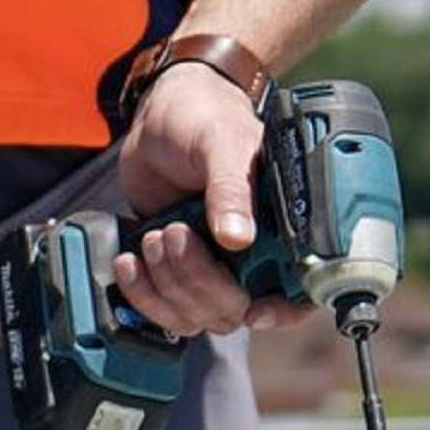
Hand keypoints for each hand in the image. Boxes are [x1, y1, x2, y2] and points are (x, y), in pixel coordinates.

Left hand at [106, 60, 304, 341]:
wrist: (160, 115)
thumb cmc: (205, 117)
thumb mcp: (220, 144)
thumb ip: (229, 188)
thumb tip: (238, 237)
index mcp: (282, 227)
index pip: (300, 290)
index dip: (283, 312)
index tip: (254, 310)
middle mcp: (253, 254)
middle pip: (235, 309)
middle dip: (200, 282)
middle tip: (173, 234)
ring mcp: (213, 265)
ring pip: (197, 315)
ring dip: (168, 286)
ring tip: (154, 236)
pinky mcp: (176, 268)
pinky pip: (165, 309)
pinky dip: (144, 295)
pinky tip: (129, 263)